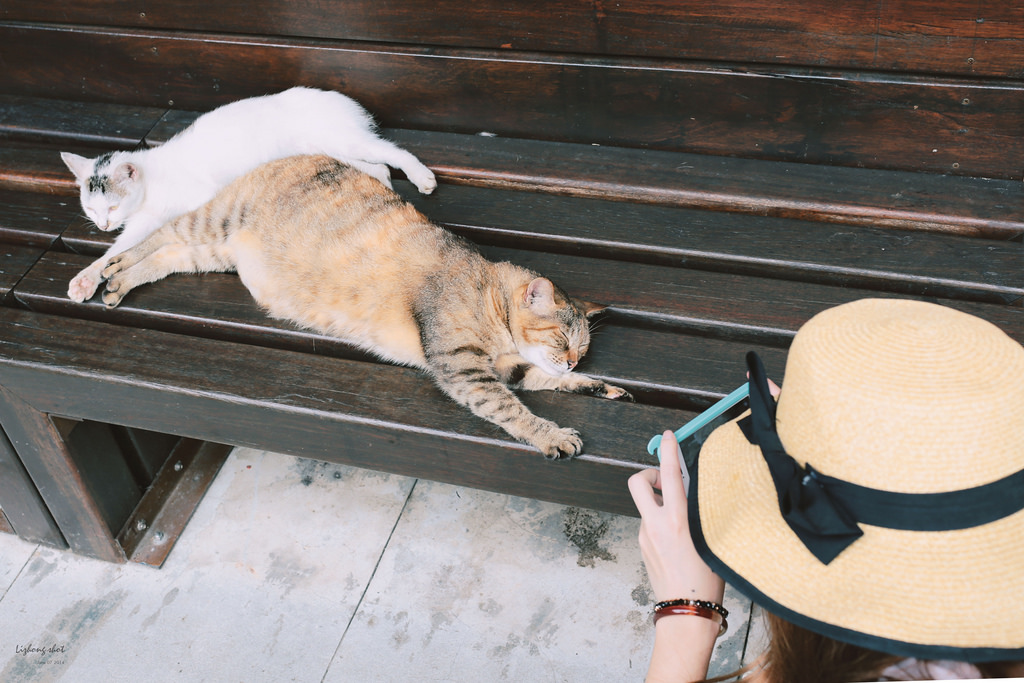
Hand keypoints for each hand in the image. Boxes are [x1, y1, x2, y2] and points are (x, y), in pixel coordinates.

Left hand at [628, 431, 724, 604]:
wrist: (687, 611)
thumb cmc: (706, 580)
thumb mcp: (711, 538)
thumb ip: (701, 512)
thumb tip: (696, 491)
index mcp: (677, 519)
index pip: (669, 474)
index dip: (669, 450)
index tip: (669, 437)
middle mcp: (656, 524)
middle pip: (638, 482)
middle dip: (649, 474)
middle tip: (665, 480)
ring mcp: (645, 535)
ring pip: (647, 505)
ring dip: (659, 502)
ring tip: (682, 517)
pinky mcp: (642, 547)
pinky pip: (650, 524)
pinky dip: (661, 521)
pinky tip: (678, 538)